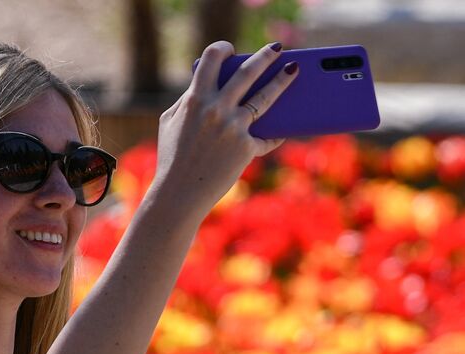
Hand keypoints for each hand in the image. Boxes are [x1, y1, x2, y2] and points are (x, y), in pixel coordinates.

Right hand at [148, 41, 297, 217]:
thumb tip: (207, 87)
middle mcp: (216, 109)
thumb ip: (187, 101)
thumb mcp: (169, 122)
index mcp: (195, 99)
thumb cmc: (172, 158)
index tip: (230, 49)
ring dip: (282, 81)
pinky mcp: (246, 148)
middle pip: (247, 72)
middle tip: (278, 48)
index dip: (222, 49)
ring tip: (294, 71)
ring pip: (265, 98)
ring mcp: (233, 128)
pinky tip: (285, 130)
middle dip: (265, 56)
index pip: (211, 58)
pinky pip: (265, 138)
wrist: (179, 194)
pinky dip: (274, 135)